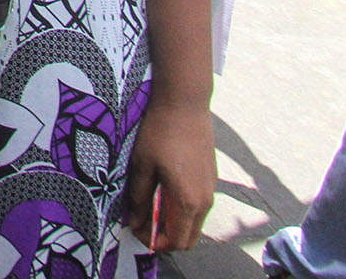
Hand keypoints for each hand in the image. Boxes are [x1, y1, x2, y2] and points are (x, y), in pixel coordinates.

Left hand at [123, 98, 214, 252]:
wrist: (185, 103)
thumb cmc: (160, 133)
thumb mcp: (142, 166)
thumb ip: (138, 199)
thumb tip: (134, 223)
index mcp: (188, 202)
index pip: (175, 242)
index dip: (153, 242)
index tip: (136, 230)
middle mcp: (205, 201)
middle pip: (188, 238)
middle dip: (165, 238)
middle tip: (142, 222)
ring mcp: (211, 189)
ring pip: (195, 223)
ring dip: (174, 224)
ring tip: (150, 205)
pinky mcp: (212, 178)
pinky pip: (199, 207)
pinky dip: (183, 210)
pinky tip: (164, 191)